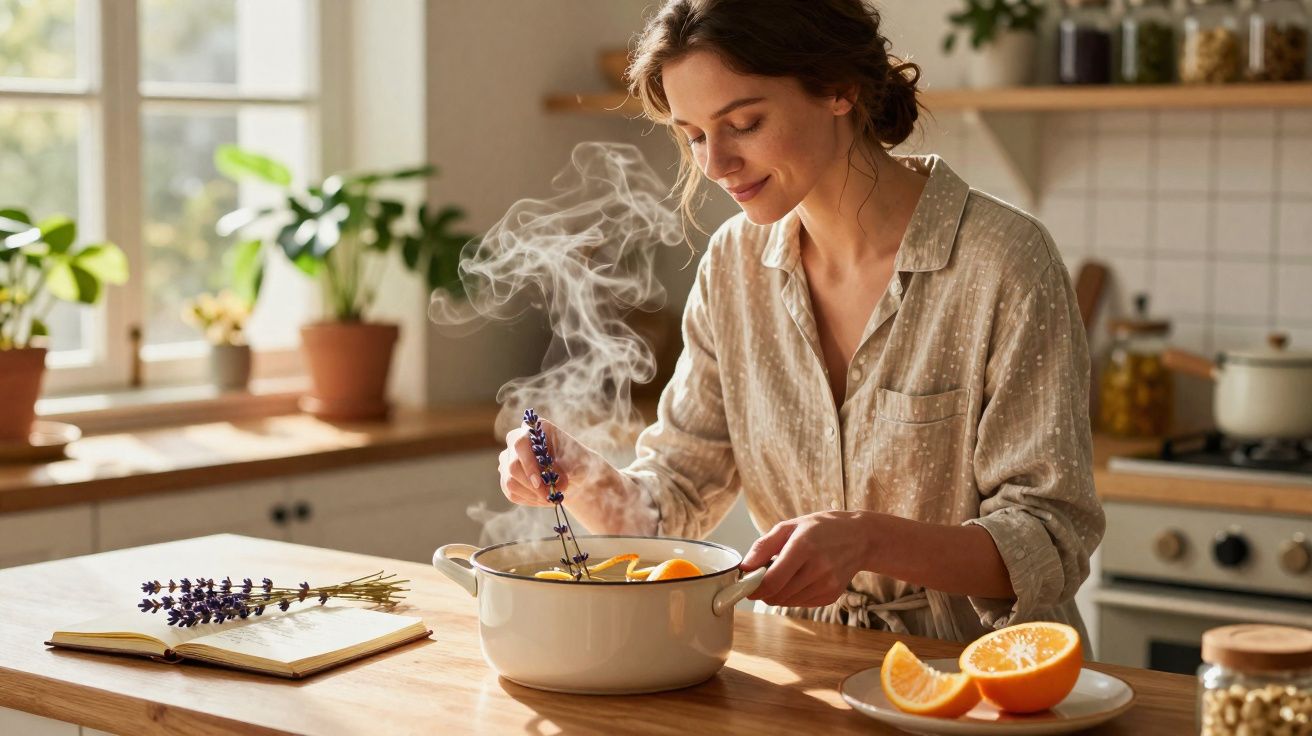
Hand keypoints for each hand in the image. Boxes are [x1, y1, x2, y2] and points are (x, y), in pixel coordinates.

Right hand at [499, 419, 580, 506]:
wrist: (574, 474)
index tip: (539, 483)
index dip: (527, 464)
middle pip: (512, 465)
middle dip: (531, 486)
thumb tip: (554, 484)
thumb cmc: (577, 463)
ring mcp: (509, 459)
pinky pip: (511, 493)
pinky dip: (529, 499)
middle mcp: (516, 441)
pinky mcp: (508, 476)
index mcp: (535, 430)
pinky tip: (542, 498)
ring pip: (510, 482)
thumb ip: (564, 471)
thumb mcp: (577, 464)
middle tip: (549, 496)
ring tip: (550, 497)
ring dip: (532, 494)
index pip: (520, 444)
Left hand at [739, 511, 874, 607]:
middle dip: (763, 592)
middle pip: (778, 595)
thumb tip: (745, 567)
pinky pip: (801, 603)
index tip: (746, 585)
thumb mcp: (790, 526)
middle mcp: (817, 568)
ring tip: (784, 575)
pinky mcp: (831, 596)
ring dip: (778, 594)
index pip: (772, 581)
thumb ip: (763, 546)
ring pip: (788, 602)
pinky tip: (799, 579)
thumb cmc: (821, 529)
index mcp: (803, 547)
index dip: (754, 588)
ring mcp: (827, 584)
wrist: (860, 538)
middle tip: (761, 579)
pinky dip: (793, 596)